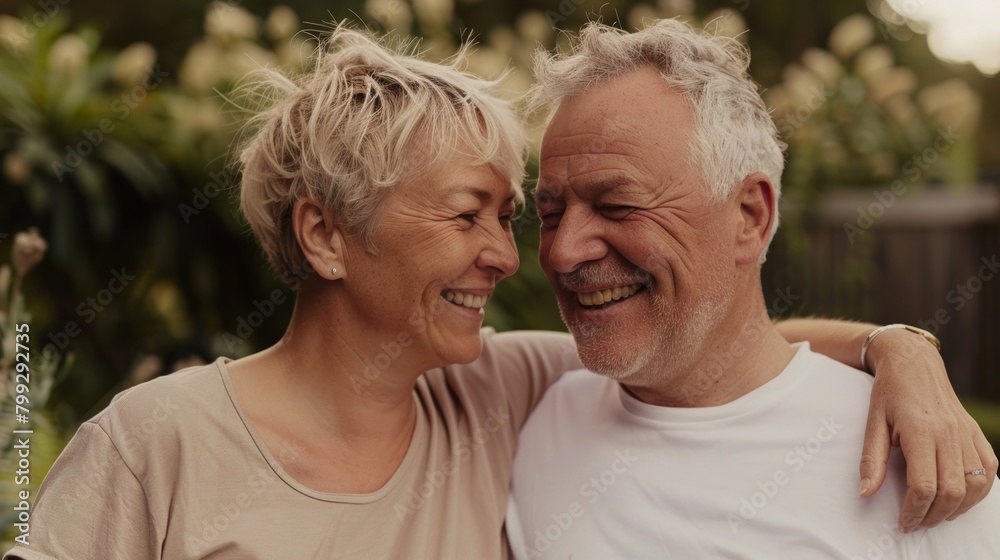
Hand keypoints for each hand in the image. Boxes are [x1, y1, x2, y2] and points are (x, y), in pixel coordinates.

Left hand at [861, 328, 997, 531]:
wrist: (913, 363)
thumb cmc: (889, 393)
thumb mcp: (872, 423)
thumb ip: (871, 460)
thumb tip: (865, 494)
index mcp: (920, 431)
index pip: (924, 485)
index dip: (914, 511)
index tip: (903, 522)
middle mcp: (949, 434)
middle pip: (952, 490)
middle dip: (934, 515)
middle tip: (917, 523)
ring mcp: (966, 434)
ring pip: (976, 484)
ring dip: (958, 508)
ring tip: (936, 514)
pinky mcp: (976, 433)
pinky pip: (990, 469)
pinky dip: (980, 490)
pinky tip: (961, 497)